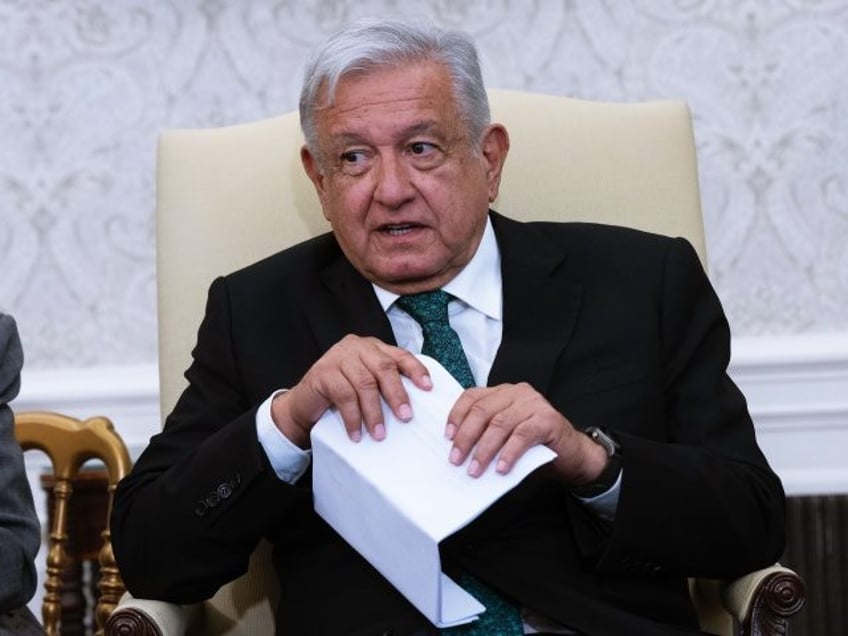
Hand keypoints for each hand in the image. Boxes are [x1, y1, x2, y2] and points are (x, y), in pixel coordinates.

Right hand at [271, 335, 431, 446]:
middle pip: (384, 368)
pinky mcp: (323, 372)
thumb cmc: (340, 396)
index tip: (428, 388)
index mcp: (372, 348)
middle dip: (397, 394)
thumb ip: (385, 385)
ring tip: (379, 434)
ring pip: (365, 383)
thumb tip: (414, 405)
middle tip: (405, 417)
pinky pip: (344, 396)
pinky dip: (353, 417)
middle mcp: (357, 348)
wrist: (304, 405)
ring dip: (374, 412)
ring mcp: (338, 357)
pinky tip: (356, 433)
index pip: (399, 355)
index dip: (416, 370)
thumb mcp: (366, 386)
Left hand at [446, 382, 607, 482]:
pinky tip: (501, 469)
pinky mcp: (548, 419)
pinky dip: (509, 453)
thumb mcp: (505, 436)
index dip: (456, 416)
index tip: (447, 437)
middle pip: (482, 411)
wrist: (573, 454)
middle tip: (456, 459)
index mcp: (503, 392)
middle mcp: (517, 393)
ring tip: (475, 469)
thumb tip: (457, 451)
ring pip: (500, 424)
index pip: (472, 397)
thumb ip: (486, 435)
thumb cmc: (535, 446)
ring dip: (484, 449)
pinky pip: (522, 435)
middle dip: (466, 436)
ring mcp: (534, 404)